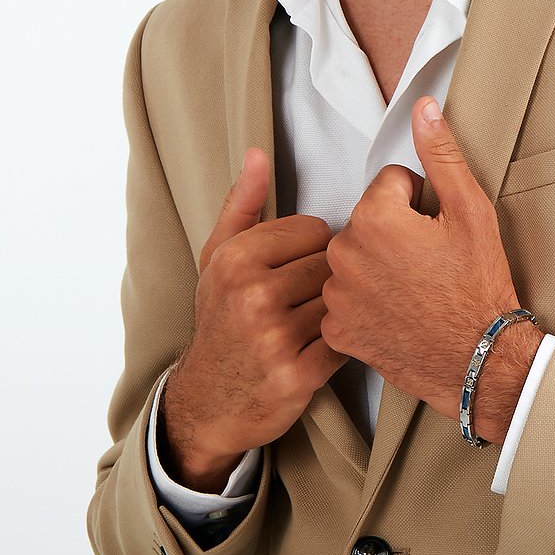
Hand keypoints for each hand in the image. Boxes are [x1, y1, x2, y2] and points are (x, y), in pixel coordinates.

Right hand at [160, 147, 348, 491]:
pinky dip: (343, 343)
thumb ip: (242, 205)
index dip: (312, 249)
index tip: (295, 268)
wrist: (208, 401)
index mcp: (236, 259)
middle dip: (327, 279)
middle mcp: (253, 294)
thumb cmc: (220, 320)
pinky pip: (346, 340)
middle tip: (308, 299)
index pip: (316, 229)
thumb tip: (257, 154)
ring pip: (342, 298)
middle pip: (333, 263)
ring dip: (339, 310)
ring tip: (314, 321)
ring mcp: (274, 337)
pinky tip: (322, 346)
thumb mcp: (218, 260)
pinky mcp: (298, 375)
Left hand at [321, 97, 542, 443]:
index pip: (391, 183)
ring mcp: (338, 295)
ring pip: (354, 257)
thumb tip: (422, 108)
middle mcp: (345, 254)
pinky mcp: (338, 330)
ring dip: (377, 265)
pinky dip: (366, 302)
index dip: (421, 202)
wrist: (480, 358)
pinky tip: (397, 312)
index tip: (438, 231)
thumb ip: (440, 154)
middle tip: (430, 261)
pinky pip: (345, 299)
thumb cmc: (479, 284)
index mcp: (375, 218)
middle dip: (395, 231)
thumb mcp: (471, 211)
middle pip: (368, 220)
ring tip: (415, 287)